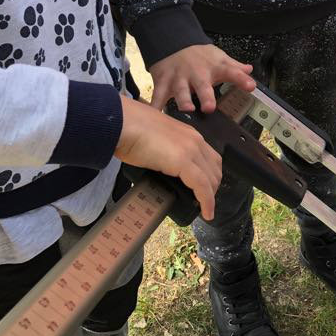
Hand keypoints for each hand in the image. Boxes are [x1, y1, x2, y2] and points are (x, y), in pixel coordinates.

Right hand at [114, 98, 221, 219]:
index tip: (205, 189)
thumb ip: (164, 151)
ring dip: (211, 196)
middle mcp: (194, 139)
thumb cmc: (128, 130)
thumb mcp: (154, 140)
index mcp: (188, 134)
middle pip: (215, 168)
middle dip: (213, 188)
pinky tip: (206, 213)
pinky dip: (207, 202)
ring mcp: (190, 149)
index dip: (210, 176)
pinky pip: (202, 186)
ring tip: (205, 210)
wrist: (120, 123)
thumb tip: (160, 165)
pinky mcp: (183, 160)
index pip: (209, 157)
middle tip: (204, 202)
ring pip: (211, 178)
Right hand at [149, 44, 254, 112]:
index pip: (231, 72)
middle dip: (206, 96)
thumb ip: (234, 67)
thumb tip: (250, 70)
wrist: (172, 40)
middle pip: (202, 86)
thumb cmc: (198, 54)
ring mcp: (179, 78)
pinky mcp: (163, 82)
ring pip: (180, 91)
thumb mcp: (219, 58)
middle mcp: (197, 74)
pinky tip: (154, 114)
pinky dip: (155, 105)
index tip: (250, 86)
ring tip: (187, 109)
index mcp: (214, 68)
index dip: (241, 79)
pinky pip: (158, 95)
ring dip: (183, 100)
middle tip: (209, 107)